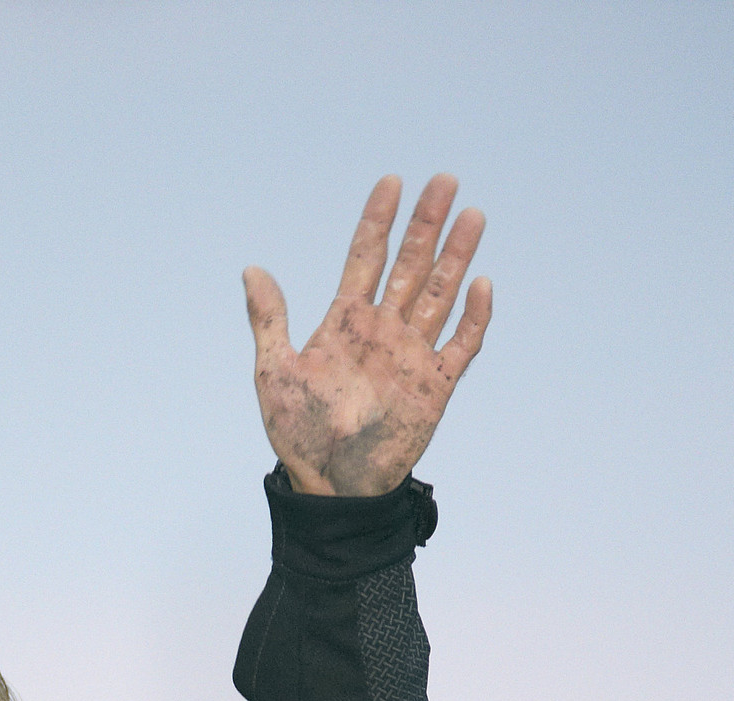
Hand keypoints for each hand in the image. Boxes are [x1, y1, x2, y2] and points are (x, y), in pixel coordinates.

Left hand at [244, 173, 490, 498]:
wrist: (331, 487)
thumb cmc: (300, 435)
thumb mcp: (274, 374)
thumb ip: (269, 321)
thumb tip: (252, 270)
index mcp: (346, 322)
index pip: (366, 257)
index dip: (379, 220)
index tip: (391, 183)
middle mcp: (383, 330)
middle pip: (411, 264)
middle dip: (427, 224)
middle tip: (445, 181)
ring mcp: (411, 356)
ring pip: (440, 294)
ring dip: (456, 257)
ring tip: (472, 216)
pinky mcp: (435, 387)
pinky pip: (460, 346)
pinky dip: (472, 319)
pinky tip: (481, 286)